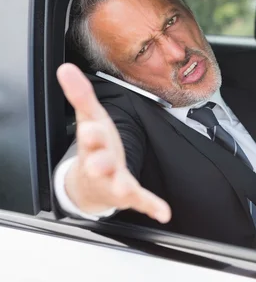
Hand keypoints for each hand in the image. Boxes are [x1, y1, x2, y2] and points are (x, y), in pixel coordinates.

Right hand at [57, 64, 170, 222]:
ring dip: (122, 186)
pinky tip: (164, 213)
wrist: (88, 184)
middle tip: (99, 164)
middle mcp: (101, 164)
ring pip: (118, 185)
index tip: (90, 128)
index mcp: (93, 143)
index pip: (90, 136)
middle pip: (100, 163)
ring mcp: (114, 181)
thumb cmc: (94, 147)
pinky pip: (141, 201)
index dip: (91, 132)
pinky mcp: (129, 195)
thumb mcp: (89, 118)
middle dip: (100, 162)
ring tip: (127, 191)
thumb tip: (66, 68)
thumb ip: (81, 94)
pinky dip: (152, 206)